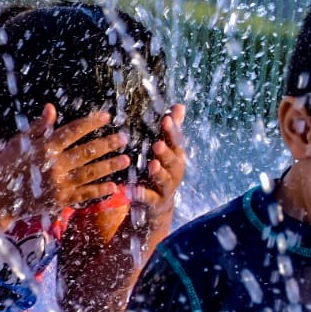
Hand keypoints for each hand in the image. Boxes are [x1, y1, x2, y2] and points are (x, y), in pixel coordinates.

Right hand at [0, 104, 127, 226]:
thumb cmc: (7, 167)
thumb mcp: (19, 143)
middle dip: (107, 144)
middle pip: (86, 152)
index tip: (107, 116)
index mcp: (44, 148)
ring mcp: (58, 184)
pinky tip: (114, 185)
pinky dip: (99, 191)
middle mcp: (53, 165)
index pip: (72, 131)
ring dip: (109, 166)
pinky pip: (84, 195)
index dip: (91, 123)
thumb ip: (38, 128)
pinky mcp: (59, 201)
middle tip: (124, 138)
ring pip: (90, 173)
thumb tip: (51, 107)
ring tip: (125, 159)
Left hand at [126, 103, 185, 224]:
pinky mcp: (154, 203)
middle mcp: (174, 172)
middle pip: (173, 162)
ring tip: (152, 165)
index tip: (166, 119)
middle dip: (166, 153)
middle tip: (157, 144)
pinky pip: (149, 199)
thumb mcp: (166, 149)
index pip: (176, 142)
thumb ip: (171, 130)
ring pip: (164, 180)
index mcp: (176, 157)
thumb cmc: (161, 170)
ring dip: (159, 173)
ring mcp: (165, 188)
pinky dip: (141, 195)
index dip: (172, 131)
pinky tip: (131, 189)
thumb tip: (180, 105)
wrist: (158, 206)